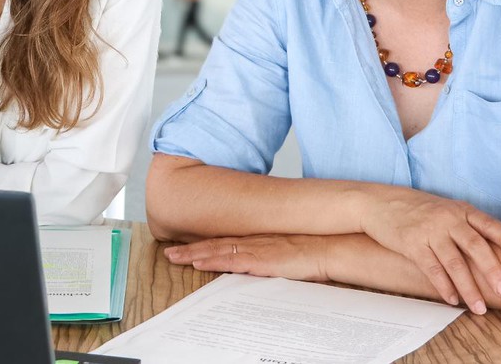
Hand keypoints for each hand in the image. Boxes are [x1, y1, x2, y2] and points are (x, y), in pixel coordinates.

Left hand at [163, 235, 328, 282]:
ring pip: (217, 251)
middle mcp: (253, 241)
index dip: (202, 243)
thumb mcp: (286, 251)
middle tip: (169, 252)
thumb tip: (260, 262)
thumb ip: (270, 255)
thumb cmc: (313, 250)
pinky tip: (199, 262)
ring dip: (194, 254)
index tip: (183, 246)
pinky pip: (232, 260)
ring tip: (174, 257)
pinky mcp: (262, 259)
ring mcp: (256, 249)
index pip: (223, 240)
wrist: (331, 247)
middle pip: (214, 244)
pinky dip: (214, 260)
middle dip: (190, 249)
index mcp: (257, 239)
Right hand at [360, 188, 500, 313]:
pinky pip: (431, 268)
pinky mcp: (412, 244)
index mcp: (460, 209)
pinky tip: (452, 299)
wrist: (378, 203)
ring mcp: (429, 231)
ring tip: (479, 307)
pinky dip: (443, 286)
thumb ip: (466, 224)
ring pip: (454, 262)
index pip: (489, 225)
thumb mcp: (445, 209)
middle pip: (475, 246)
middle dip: (492, 270)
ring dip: (468, 288)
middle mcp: (447, 218)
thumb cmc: (416, 208)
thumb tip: (495, 249)